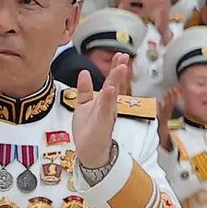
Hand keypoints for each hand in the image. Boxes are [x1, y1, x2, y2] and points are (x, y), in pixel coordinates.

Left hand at [72, 53, 132, 168]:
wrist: (90, 153)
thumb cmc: (88, 132)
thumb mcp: (83, 106)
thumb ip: (85, 90)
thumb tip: (84, 73)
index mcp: (104, 102)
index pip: (112, 82)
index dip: (115, 68)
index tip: (120, 54)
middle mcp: (108, 107)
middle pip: (115, 85)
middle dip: (119, 70)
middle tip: (123, 56)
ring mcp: (106, 115)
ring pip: (113, 95)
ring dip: (117, 80)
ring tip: (121, 67)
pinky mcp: (103, 123)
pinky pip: (105, 110)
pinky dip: (108, 99)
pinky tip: (110, 88)